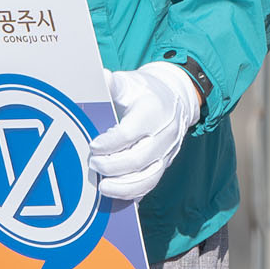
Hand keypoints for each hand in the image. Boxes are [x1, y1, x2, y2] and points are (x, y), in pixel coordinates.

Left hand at [88, 61, 200, 202]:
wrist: (176, 99)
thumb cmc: (146, 92)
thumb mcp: (131, 82)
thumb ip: (114, 84)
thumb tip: (101, 76)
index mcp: (154, 111)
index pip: (130, 133)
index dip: (109, 143)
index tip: (93, 145)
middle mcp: (164, 134)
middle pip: (138, 159)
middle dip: (112, 166)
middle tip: (93, 164)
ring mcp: (167, 152)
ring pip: (148, 177)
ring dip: (123, 186)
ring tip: (103, 186)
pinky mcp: (165, 164)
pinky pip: (151, 184)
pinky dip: (133, 192)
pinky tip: (115, 192)